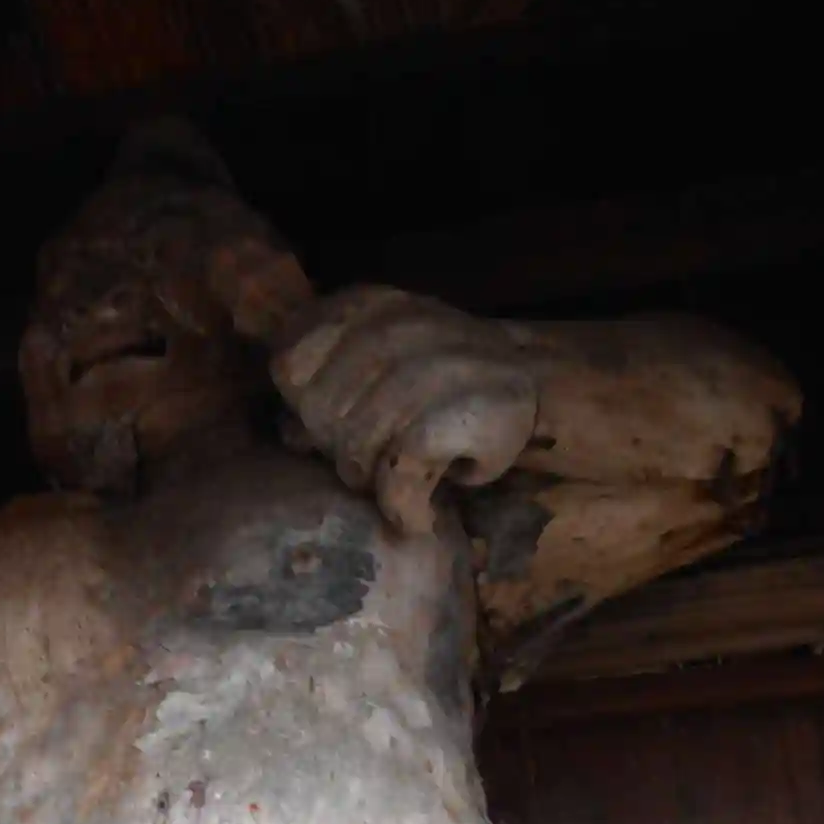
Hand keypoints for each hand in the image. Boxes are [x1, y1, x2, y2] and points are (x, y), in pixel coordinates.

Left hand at [270, 287, 540, 533]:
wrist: (534, 394)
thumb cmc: (441, 395)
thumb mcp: (376, 377)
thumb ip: (325, 391)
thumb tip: (288, 433)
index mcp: (368, 307)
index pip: (289, 365)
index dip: (305, 411)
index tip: (341, 427)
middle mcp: (400, 324)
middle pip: (319, 413)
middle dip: (339, 451)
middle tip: (379, 461)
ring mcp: (439, 362)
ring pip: (355, 446)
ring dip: (372, 482)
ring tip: (400, 486)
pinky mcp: (472, 408)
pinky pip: (400, 472)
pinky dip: (402, 506)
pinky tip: (417, 515)